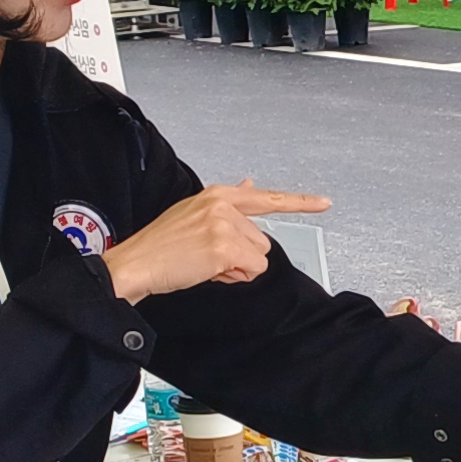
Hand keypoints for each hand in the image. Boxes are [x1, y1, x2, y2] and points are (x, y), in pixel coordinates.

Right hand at [104, 179, 329, 302]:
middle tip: (209, 257)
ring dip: (237, 268)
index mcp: (218, 195)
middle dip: (241, 255)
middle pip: (262, 239)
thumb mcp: (195, 213)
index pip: (266, 197)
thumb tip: (251, 184)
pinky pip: (251, 269)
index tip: (324, 203)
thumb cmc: (161, 245)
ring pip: (259, 256)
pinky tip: (208, 271)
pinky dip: (233, 277)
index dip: (299, 202)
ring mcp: (224, 225)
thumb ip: (228, 203)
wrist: (136, 263)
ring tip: (204, 263)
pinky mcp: (224, 247)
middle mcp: (223, 205)